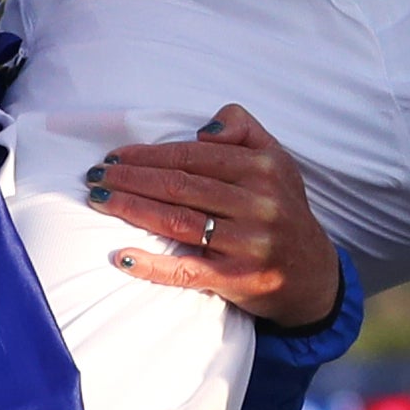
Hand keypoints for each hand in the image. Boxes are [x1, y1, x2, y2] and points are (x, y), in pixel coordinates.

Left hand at [88, 105, 342, 333]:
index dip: (150, 154)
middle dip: (131, 178)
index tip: (116, 156)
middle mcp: (259, 204)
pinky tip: (123, 256)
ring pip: (178, 222)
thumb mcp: (276, 160)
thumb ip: (243, 130)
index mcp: (264, 170)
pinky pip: (188, 270)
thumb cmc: (282, 210)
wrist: (313, 275)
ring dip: (131, 209)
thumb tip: (202, 130)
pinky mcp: (238, 280)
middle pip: (181, 186)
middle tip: (96, 176)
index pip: (195, 156)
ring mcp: (249, 244)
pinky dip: (153, 265)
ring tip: (98, 200)